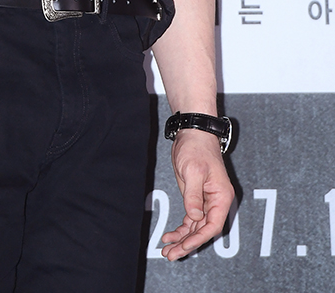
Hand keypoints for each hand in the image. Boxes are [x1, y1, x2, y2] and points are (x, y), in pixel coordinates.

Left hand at [161, 129, 234, 259]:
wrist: (193, 133)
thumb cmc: (196, 148)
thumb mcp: (193, 171)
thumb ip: (194, 196)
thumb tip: (194, 217)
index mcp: (221, 196)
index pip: (213, 226)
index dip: (199, 238)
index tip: (184, 247)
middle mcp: (216, 202)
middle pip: (203, 230)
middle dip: (187, 244)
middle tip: (170, 255)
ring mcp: (206, 201)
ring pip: (195, 227)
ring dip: (182, 240)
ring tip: (166, 251)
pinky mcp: (196, 198)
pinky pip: (190, 220)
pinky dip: (181, 229)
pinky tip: (169, 236)